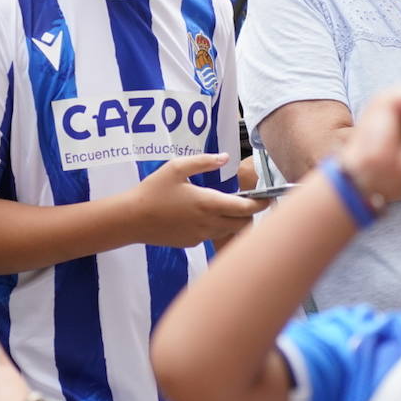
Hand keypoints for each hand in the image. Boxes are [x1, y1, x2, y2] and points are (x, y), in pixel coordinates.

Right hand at [129, 152, 267, 246]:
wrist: (132, 219)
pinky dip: (217, 227)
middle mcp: (209, 223)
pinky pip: (213, 235)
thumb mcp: (176, 168)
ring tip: (228, 206)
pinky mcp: (192, 243)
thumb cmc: (153, 190)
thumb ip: (204, 161)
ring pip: (229, 231)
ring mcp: (201, 236)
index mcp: (208, 203)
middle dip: (250, 214)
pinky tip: (204, 215)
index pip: (246, 208)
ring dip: (235, 221)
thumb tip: (225, 158)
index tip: (268, 197)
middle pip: (244, 224)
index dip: (261, 204)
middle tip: (249, 201)